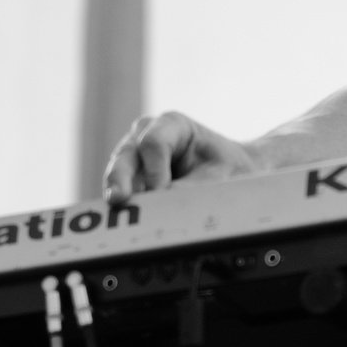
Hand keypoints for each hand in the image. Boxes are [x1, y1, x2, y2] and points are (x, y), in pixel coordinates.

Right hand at [103, 111, 258, 204]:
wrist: (229, 172)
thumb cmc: (227, 167)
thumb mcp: (220, 175)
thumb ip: (194, 187)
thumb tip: (167, 201)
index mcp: (173, 125)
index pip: (154, 143)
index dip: (154, 169)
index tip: (159, 192)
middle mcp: (145, 135)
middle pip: (126, 155)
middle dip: (121, 178)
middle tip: (118, 199)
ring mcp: (133, 157)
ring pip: (117, 174)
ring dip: (118, 194)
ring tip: (117, 214)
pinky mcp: (129, 179)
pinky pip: (121, 192)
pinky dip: (122, 207)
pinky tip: (122, 222)